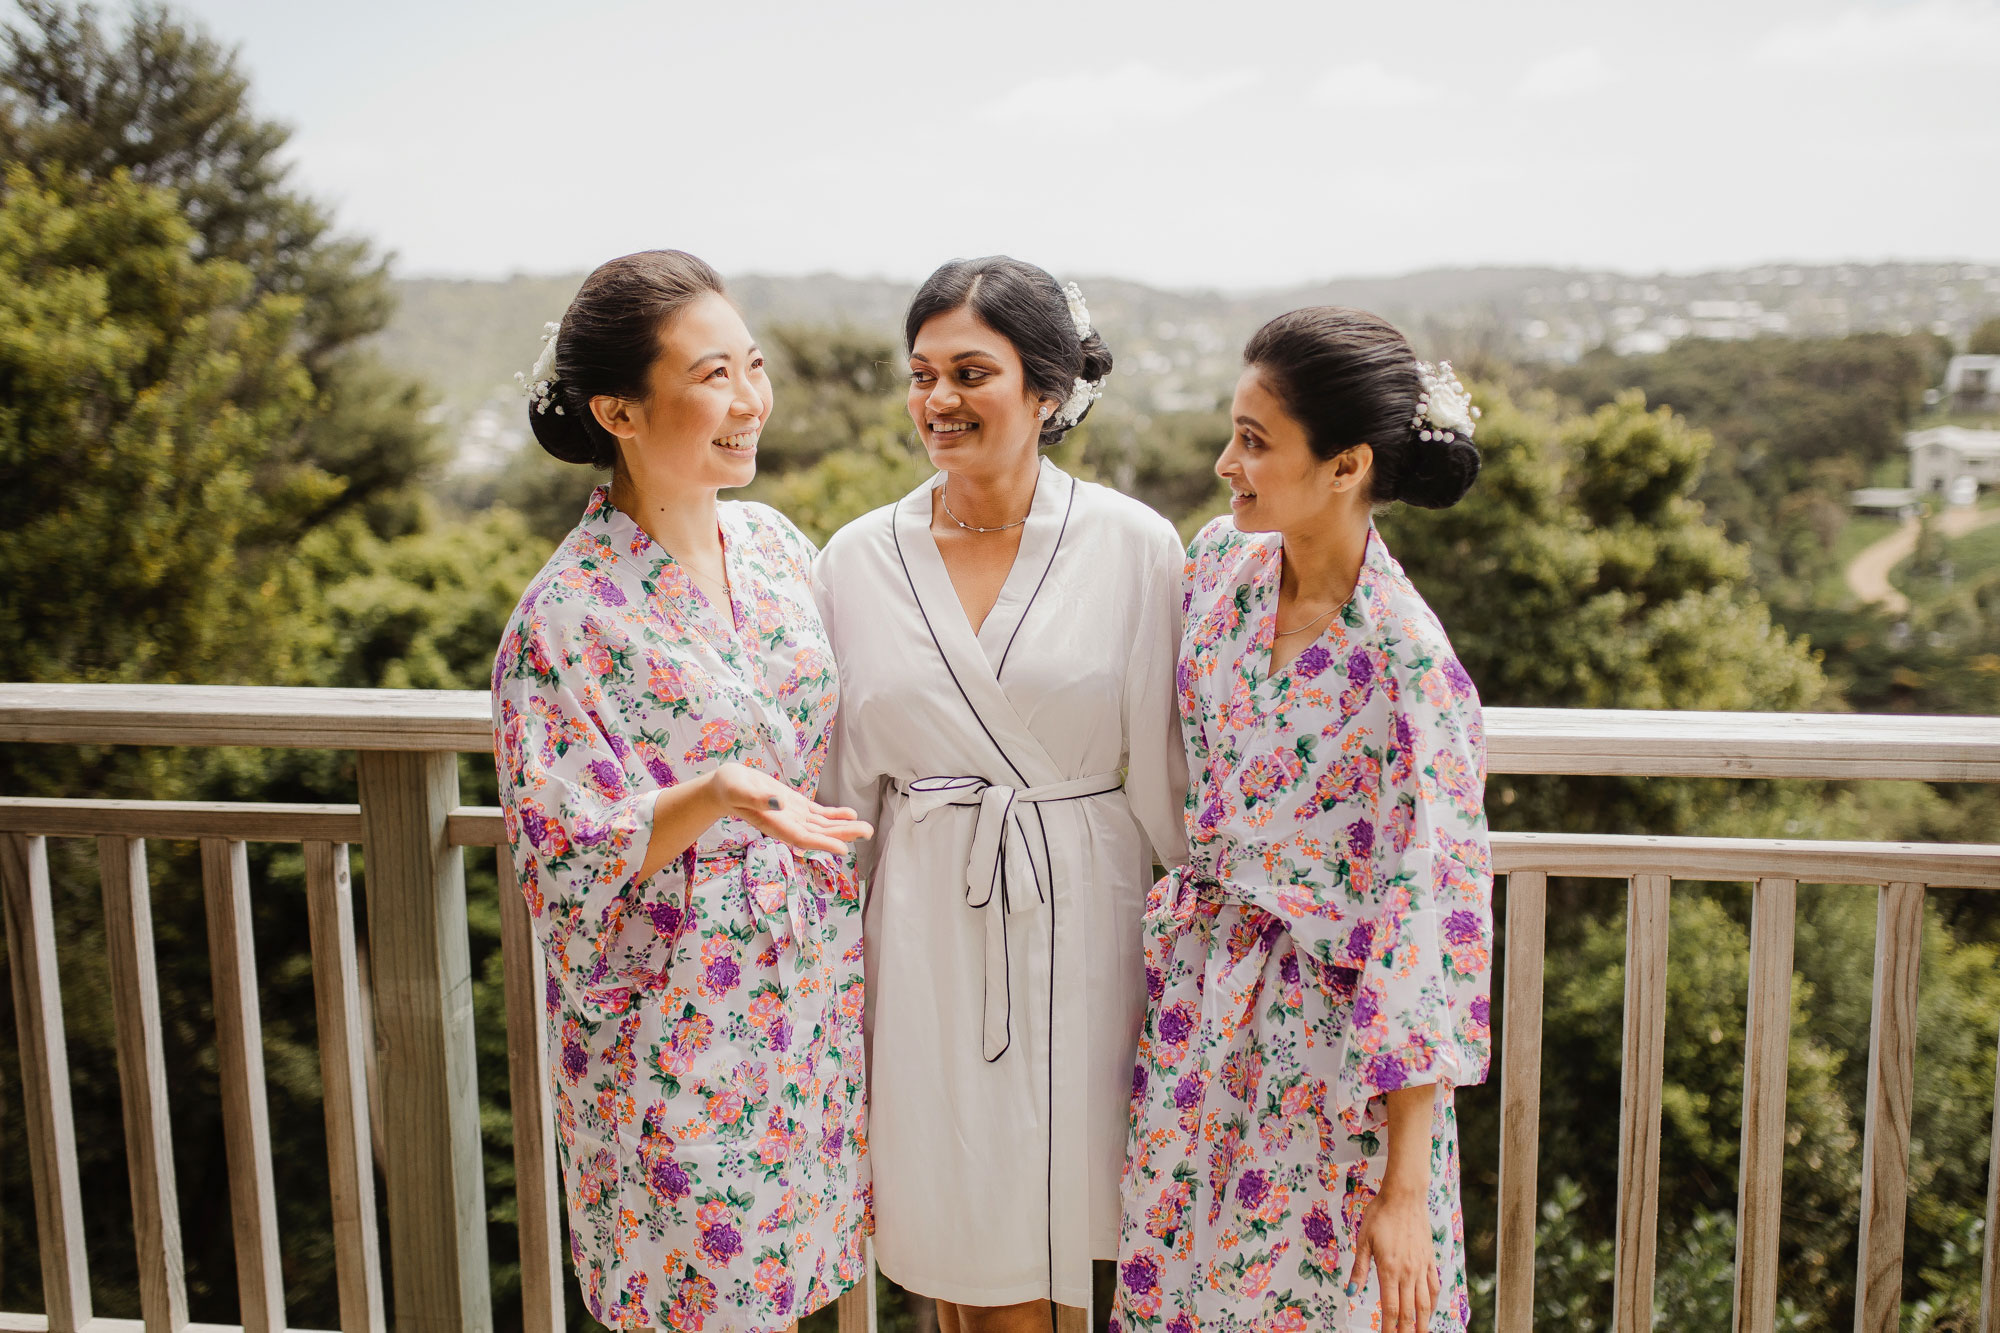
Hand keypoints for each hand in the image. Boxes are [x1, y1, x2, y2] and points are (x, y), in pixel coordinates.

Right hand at [707, 762, 872, 856]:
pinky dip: (835, 815)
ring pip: (822, 825)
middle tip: (868, 831)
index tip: (844, 848)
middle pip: (819, 834)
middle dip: (843, 834)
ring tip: (866, 827)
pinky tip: (850, 814)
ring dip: (844, 826)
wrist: (727, 785)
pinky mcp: (796, 806)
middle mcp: (787, 824)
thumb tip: (778, 803)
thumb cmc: (729, 787)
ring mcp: (793, 816)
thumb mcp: (739, 789)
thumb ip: (757, 798)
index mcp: (774, 824)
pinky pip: (818, 814)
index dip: (823, 843)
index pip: (802, 838)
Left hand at [1348, 1182, 1438, 1332]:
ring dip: (1423, 1322)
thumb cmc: (1381, 1214)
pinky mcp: (1430, 1259)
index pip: (1390, 1308)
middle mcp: (1408, 1272)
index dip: (1388, 1327)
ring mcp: (1421, 1267)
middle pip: (1409, 1311)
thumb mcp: (1363, 1240)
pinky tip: (1430, 1310)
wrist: (1405, 1196)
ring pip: (1426, 1303)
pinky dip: (1433, 1302)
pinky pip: (1434, 1286)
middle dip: (1406, 1330)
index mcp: (1389, 1269)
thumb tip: (1351, 1292)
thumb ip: (1360, 1269)